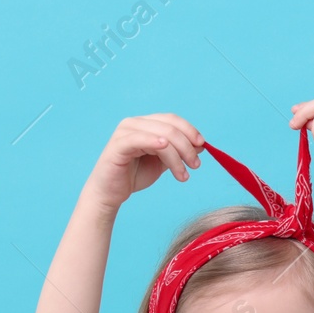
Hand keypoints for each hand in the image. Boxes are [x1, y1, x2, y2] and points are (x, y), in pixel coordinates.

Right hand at [80, 113, 204, 212]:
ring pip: (162, 136)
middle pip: (170, 127)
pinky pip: (140, 139)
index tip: (203, 146)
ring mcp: (125, 132)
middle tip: (195, 165)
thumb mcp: (164, 162)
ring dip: (177, 156)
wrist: (111, 192)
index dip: (190, 130)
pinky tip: (164, 149)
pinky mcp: (118, 144)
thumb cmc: (135, 175)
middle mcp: (135, 123)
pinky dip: (155, 143)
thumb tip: (201, 145)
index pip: (173, 120)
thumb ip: (179, 152)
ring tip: (183, 175)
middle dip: (187, 147)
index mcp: (146, 124)